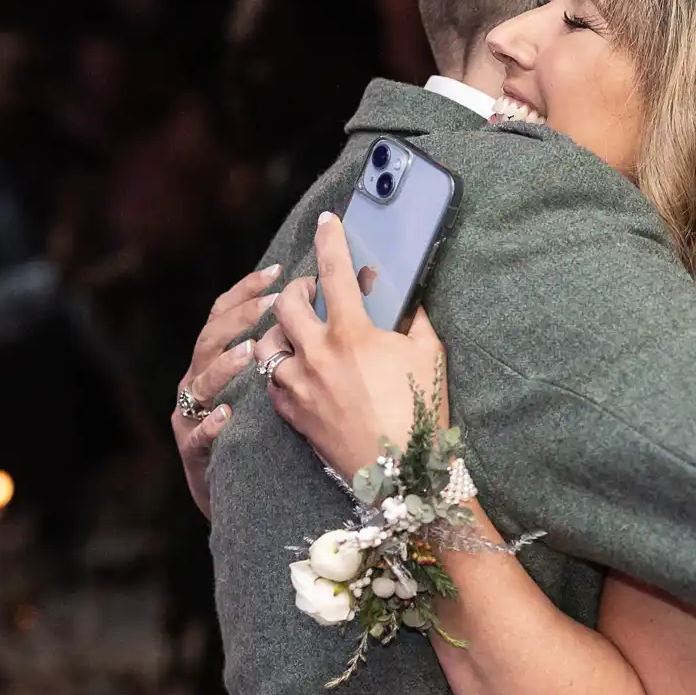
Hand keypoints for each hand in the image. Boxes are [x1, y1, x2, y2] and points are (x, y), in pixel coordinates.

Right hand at [172, 263, 280, 519]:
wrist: (232, 494)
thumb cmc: (259, 431)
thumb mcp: (268, 384)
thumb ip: (286, 348)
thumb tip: (338, 305)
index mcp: (215, 359)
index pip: (224, 314)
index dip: (247, 290)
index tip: (278, 271)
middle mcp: (197, 380)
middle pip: (209, 338)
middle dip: (238, 317)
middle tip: (272, 304)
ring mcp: (191, 414)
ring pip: (200, 383)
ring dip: (223, 365)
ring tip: (249, 352)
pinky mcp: (192, 451)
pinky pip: (199, 435)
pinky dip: (212, 424)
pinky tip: (227, 415)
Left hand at [256, 211, 447, 479]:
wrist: (401, 473)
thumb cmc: (420, 413)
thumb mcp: (429, 356)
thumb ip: (415, 321)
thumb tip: (409, 301)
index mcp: (352, 334)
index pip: (335, 272)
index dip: (331, 240)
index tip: (327, 221)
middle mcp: (317, 354)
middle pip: (286, 304)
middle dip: (297, 289)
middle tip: (314, 291)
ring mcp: (299, 385)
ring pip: (266, 344)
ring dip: (279, 330)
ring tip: (296, 331)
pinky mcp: (293, 414)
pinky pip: (271, 381)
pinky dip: (279, 368)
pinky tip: (296, 369)